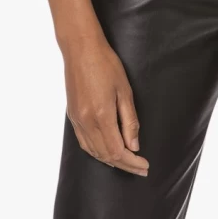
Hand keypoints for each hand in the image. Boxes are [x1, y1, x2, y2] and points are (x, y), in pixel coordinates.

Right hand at [63, 34, 148, 173]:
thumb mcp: (125, 92)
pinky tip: (106, 153)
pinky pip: (84, 142)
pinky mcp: (72, 116)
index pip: (118, 151)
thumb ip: (130, 121)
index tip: (145, 165)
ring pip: (93, 152)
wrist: (80, 49)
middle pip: (106, 155)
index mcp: (101, 116)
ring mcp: (76, 120)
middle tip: (141, 169)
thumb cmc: (106, 65)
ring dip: (111, 161)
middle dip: (125, 165)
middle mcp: (86, 122)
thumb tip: (134, 146)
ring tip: (127, 164)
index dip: (132, 162)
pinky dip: (96, 152)